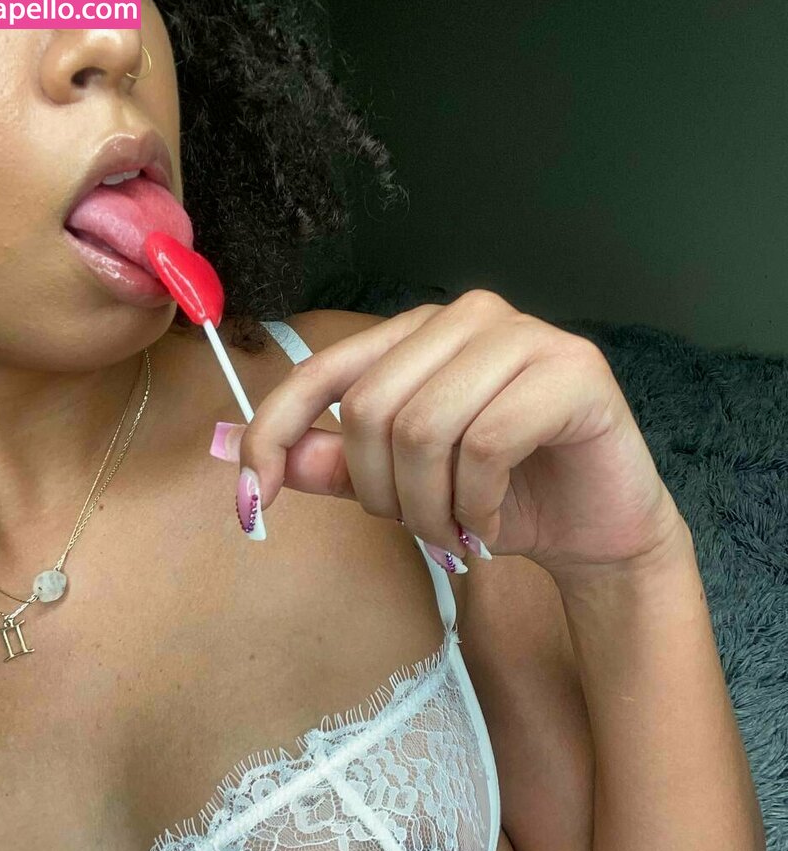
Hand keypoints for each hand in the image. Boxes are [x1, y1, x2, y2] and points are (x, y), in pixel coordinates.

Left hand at [233, 290, 684, 580]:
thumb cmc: (503, 498)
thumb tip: (272, 461)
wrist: (597, 526)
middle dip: (383, 495)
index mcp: (418, 333)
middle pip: (371, 409)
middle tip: (420, 532)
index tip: (253, 500)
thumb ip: (342, 467)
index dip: (273, 433)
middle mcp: (466, 316)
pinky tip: (488, 525)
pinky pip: (485, 444)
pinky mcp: (573, 370)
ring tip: (455, 534)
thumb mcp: (406, 489)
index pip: (322, 371)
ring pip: (425, 429)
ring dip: (428, 509)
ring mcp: (523, 335)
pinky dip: (475, 506)